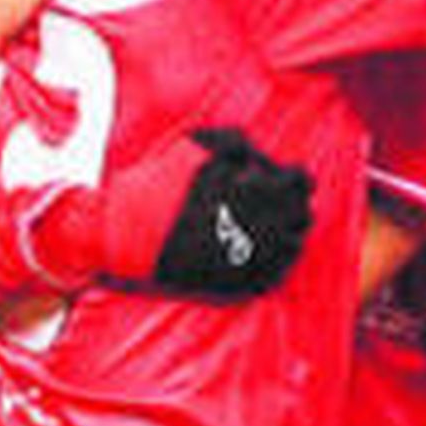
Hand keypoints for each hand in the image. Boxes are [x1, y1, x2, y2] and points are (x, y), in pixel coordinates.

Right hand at [37, 126, 314, 299]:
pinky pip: (271, 275)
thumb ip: (235, 142)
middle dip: (293, 205)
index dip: (296, 178)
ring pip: (291, 248)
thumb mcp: (194, 146)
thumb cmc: (157, 185)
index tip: (289, 176)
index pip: (299, 184)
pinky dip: (276, 263)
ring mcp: (246, 259)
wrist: (124, 233)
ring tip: (275, 225)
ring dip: (288, 233)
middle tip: (281, 201)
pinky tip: (266, 251)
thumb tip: (261, 154)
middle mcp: (256, 227)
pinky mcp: (233, 283)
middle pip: (301, 217)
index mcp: (252, 191)